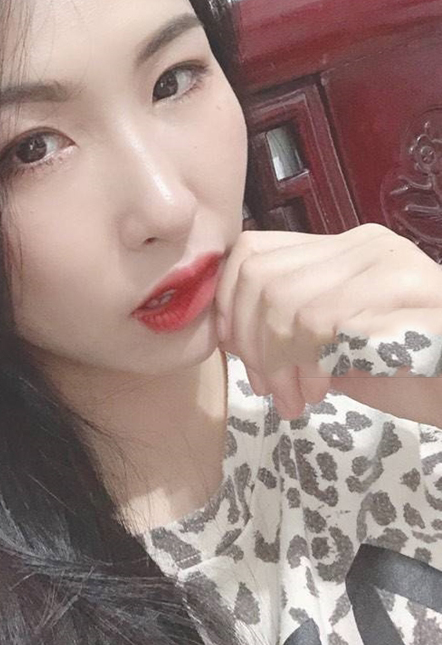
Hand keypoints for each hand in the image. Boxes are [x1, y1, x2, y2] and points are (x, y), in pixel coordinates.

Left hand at [214, 223, 441, 424]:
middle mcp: (366, 245)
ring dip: (278, 362)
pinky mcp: (405, 295)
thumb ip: (290, 331)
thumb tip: (231, 334)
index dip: (229, 304)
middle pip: (261, 277)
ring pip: (287, 302)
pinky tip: (322, 391)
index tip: (238, 354)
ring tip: (297, 399)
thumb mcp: (338, 350)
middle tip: (271, 390)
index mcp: (346, 249)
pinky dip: (308, 365)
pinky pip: (323, 322)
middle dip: (250, 343)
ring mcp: (389, 266)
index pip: (253, 251)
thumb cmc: (415, 374)